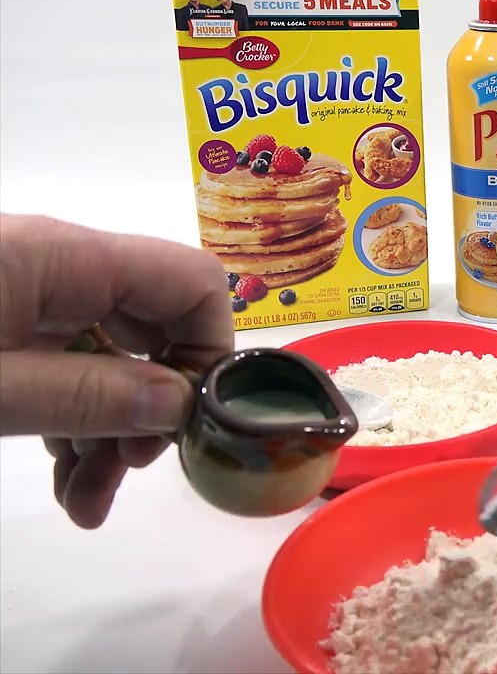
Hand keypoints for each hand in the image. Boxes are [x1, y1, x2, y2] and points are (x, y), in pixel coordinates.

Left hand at [0, 215, 233, 527]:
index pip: (192, 281)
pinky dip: (70, 422)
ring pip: (108, 359)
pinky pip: (63, 366)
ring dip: (108, 432)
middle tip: (131, 471)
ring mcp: (29, 294)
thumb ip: (87, 396)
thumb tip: (179, 406)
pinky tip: (64, 480)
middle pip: (153, 329)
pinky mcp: (4, 320)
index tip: (192, 421)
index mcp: (66, 259)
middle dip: (154, 409)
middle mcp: (59, 266)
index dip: (212, 347)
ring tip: (85, 501)